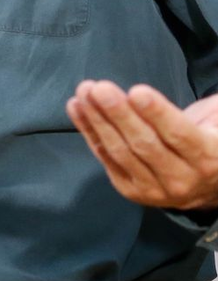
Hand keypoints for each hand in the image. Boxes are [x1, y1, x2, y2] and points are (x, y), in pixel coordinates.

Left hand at [66, 81, 217, 211]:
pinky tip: (77, 108)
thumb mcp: (216, 121)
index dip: (157, 114)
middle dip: (119, 114)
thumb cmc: (209, 139)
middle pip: (145, 145)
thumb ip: (206, 112)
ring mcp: (155, 190)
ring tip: (83, 93)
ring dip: (98, 120)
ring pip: (122, 153)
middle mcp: (182, 180)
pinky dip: (89, 132)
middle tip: (99, 89)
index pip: (180, 136)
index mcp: (209, 158)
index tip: (136, 91)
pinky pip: (107, 159)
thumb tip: (174, 93)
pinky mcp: (132, 191)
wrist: (208, 184)